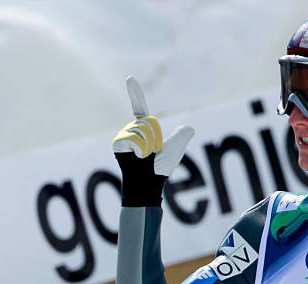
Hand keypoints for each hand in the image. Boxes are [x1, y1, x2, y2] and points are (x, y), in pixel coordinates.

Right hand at [112, 77, 194, 205]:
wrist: (148, 182)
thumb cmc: (160, 168)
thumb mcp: (176, 149)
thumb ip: (182, 136)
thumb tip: (189, 128)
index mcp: (144, 129)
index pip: (140, 107)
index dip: (135, 93)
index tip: (129, 78)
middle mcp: (132, 130)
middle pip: (150, 121)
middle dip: (157, 137)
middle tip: (154, 152)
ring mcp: (123, 136)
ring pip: (143, 130)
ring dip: (150, 144)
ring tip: (146, 157)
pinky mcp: (118, 143)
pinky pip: (135, 138)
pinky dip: (142, 148)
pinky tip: (138, 157)